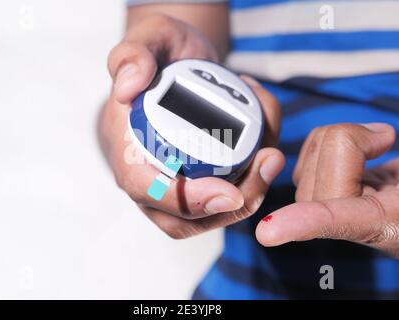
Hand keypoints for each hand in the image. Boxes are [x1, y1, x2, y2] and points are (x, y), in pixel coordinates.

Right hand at [99, 13, 283, 238]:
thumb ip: (132, 55)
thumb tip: (127, 89)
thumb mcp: (149, 38)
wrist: (180, 62)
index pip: (146, 190)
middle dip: (232, 204)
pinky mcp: (200, 180)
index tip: (229, 192)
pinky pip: (227, 195)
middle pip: (185, 217)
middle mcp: (149, 175)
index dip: (186, 200)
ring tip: (272, 152)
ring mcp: (176, 183)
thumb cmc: (163, 54)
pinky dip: (254, 176)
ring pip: (210, 214)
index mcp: (127, 149)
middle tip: (268, 163)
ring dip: (250, 192)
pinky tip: (266, 139)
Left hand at [256, 123, 398, 257]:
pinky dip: (328, 142)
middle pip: (318, 180)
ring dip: (336, 138)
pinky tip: (360, 145)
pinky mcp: (332, 190)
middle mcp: (355, 223)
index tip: (269, 233)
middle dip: (347, 141)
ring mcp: (339, 207)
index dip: (306, 223)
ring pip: (306, 167)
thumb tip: (380, 135)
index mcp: (389, 226)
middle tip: (384, 137)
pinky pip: (309, 161)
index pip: (339, 221)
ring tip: (376, 140)